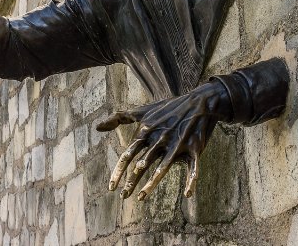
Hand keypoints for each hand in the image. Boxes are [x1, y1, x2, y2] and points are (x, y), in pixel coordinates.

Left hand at [96, 80, 232, 200]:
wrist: (200, 101)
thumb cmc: (168, 108)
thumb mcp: (143, 110)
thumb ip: (119, 118)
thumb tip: (97, 127)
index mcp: (147, 131)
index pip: (128, 154)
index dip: (118, 171)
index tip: (111, 187)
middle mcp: (160, 139)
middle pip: (142, 164)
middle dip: (132, 181)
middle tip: (124, 196)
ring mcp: (178, 144)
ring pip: (163, 168)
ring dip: (152, 183)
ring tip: (141, 196)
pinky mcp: (195, 148)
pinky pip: (193, 167)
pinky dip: (191, 181)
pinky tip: (188, 194)